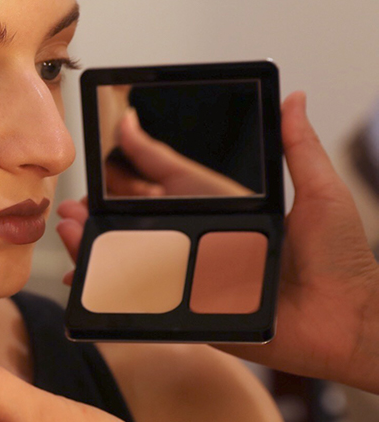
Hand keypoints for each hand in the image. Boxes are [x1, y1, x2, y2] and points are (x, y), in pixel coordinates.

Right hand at [57, 92, 378, 392]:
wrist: (351, 323)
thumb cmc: (344, 260)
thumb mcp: (321, 194)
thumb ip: (300, 149)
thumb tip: (295, 98)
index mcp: (227, 212)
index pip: (173, 181)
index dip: (142, 161)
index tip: (116, 133)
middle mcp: (205, 243)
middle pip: (141, 225)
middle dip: (101, 213)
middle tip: (73, 204)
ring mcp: (196, 279)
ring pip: (134, 262)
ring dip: (96, 247)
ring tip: (70, 232)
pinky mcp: (196, 313)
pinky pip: (147, 304)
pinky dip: (111, 295)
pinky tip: (85, 283)